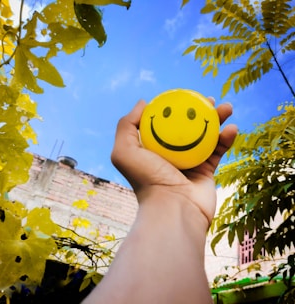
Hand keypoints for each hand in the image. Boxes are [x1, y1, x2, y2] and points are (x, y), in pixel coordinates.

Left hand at [111, 98, 236, 224]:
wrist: (173, 209)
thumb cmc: (147, 180)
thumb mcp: (124, 151)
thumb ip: (127, 125)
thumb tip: (143, 103)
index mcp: (152, 149)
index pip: (162, 122)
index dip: (173, 107)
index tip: (183, 95)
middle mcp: (169, 155)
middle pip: (185, 127)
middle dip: (198, 111)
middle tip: (207, 99)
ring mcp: (188, 163)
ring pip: (205, 136)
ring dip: (217, 119)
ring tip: (226, 107)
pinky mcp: (205, 172)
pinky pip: (217, 151)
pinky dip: (226, 138)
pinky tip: (231, 128)